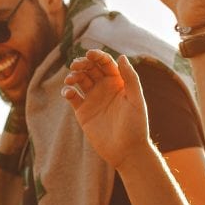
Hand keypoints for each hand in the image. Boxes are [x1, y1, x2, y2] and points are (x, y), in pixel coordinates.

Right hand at [61, 51, 151, 167]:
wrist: (126, 151)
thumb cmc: (136, 126)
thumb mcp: (136, 100)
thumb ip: (130, 78)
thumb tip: (122, 56)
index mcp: (118, 82)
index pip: (106, 63)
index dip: (97, 56)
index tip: (90, 54)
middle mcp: (104, 88)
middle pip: (90, 68)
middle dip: (82, 63)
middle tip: (76, 65)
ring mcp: (93, 99)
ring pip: (79, 80)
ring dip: (73, 75)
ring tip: (70, 79)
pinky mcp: (83, 111)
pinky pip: (72, 96)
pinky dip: (67, 91)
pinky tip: (68, 93)